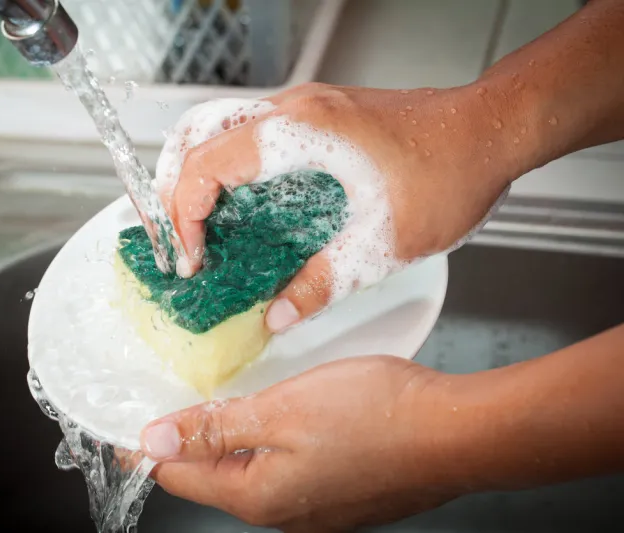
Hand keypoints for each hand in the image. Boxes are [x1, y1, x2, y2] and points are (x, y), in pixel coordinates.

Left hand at [139, 356, 461, 531]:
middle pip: (214, 479)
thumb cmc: (376, 416)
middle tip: (168, 407)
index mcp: (258, 495)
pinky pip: (285, 471)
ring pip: (251, 473)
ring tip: (213, 407)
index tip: (127, 428)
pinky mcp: (340, 492)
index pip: (179, 476)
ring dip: (227, 443)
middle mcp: (283, 512)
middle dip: (186, 445)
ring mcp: (315, 508)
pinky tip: (271, 418)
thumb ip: (216, 428)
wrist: (456, 433)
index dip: (148, 448)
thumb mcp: (281, 410)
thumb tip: (156, 440)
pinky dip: (265, 445)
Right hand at [156, 83, 518, 332]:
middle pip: (195, 135)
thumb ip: (323, 283)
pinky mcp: (318, 115)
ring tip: (194, 223)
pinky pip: (248, 132)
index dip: (183, 216)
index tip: (193, 258)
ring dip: (194, 173)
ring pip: (217, 127)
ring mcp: (304, 107)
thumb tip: (276, 314)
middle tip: (174, 238)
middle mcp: (292, 110)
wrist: (493, 129)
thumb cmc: (450, 173)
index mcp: (298, 134)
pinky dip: (225, 166)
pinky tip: (239, 205)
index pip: (204, 165)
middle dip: (170, 188)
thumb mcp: (384, 244)